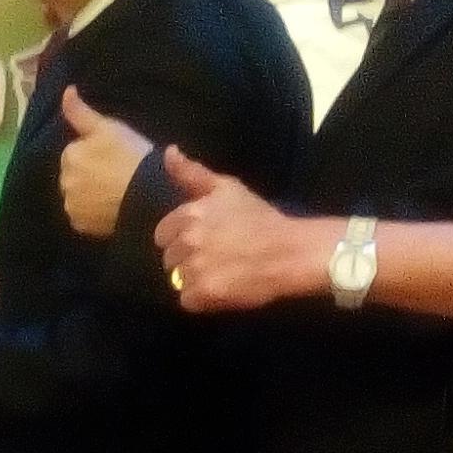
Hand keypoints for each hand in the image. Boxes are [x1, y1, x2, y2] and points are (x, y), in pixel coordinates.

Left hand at [57, 88, 152, 239]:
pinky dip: (92, 212)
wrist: (150, 195)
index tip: (114, 156)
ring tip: (116, 191)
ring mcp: (71, 206)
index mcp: (69, 155)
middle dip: (89, 173)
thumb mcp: (109, 127)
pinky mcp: (81, 226)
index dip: (95, 153)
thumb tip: (65, 91)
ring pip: (77, 195)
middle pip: (74, 174)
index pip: (75, 151)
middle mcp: (64, 182)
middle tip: (117, 174)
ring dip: (89, 193)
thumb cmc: (132, 156)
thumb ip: (81, 112)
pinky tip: (110, 207)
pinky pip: (83, 216)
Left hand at [151, 147, 326, 312]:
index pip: (163, 234)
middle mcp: (187, 240)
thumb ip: (192, 173)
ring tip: (220, 274)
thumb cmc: (261, 219)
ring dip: (194, 280)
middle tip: (215, 258)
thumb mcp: (227, 188)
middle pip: (169, 259)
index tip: (203, 241)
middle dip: (187, 260)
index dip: (180, 239)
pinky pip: (188, 301)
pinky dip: (202, 300)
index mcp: (189, 214)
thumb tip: (167, 151)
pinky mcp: (203, 293)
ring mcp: (194, 269)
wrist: (290, 252)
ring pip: (177, 280)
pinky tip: (222, 289)